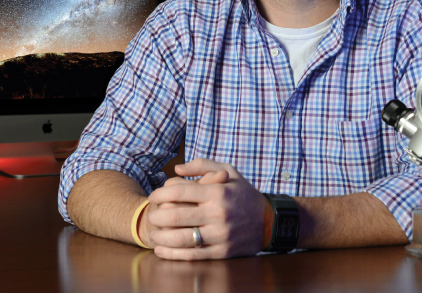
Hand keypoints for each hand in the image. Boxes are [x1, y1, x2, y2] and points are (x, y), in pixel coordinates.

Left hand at [146, 158, 267, 259]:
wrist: (269, 221)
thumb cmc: (243, 193)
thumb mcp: (228, 170)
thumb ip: (202, 165)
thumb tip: (177, 169)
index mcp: (217, 192)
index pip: (179, 191)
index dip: (160, 193)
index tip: (153, 195)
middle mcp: (218, 213)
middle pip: (176, 216)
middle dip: (157, 216)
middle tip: (151, 215)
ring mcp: (220, 234)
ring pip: (181, 238)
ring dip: (161, 237)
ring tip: (153, 234)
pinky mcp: (222, 252)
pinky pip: (192, 255)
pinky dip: (172, 254)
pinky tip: (161, 250)